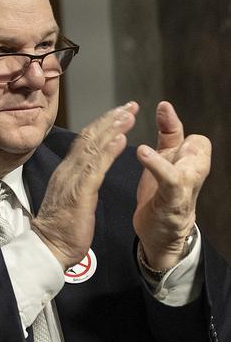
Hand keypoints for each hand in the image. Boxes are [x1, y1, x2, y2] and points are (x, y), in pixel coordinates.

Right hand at [32, 102, 137, 268]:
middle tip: (129, 105)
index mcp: (66, 172)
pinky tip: (121, 138)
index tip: (119, 113)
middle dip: (110, 119)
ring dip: (112, 129)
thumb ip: (77, 182)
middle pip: (89, 138)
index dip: (102, 125)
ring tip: (129, 114)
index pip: (84, 142)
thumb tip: (85, 172)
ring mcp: (72, 180)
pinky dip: (109, 151)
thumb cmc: (61, 228)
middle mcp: (67, 171)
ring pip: (93, 148)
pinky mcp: (80, 193)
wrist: (49, 247)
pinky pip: (96, 168)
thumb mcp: (70, 198)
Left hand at [134, 101, 210, 268]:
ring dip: (167, 156)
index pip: (193, 137)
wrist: (160, 235)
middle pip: (199, 145)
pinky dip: (158, 168)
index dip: (174, 123)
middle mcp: (193, 172)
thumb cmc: (162, 195)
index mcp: (189, 162)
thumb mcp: (164, 161)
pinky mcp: (173, 202)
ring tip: (142, 148)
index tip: (162, 107)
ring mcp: (185, 188)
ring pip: (189, 164)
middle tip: (163, 112)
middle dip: (180, 131)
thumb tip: (165, 106)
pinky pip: (170, 181)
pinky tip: (142, 155)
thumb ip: (168, 136)